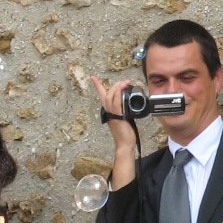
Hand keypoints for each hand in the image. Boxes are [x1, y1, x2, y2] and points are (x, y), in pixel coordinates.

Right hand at [90, 75, 140, 189]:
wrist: (125, 144)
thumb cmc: (125, 133)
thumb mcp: (124, 118)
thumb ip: (123, 110)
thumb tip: (129, 104)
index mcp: (109, 111)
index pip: (102, 96)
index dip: (97, 86)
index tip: (93, 77)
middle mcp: (108, 112)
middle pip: (106, 93)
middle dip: (115, 85)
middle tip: (125, 81)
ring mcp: (112, 114)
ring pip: (110, 96)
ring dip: (117, 87)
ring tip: (125, 83)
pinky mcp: (118, 117)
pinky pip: (116, 103)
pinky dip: (118, 95)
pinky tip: (122, 89)